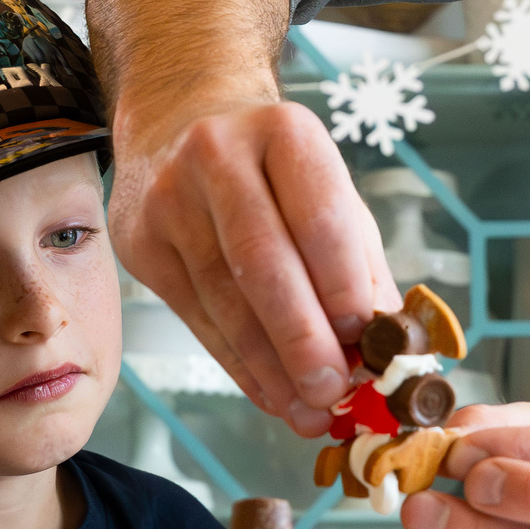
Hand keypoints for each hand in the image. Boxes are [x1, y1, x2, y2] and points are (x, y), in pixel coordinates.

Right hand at [108, 97, 396, 432]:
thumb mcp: (327, 188)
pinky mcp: (141, 243)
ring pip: (223, 298)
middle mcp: (217, 157)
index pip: (319, 216)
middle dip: (301, 337)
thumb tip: (388, 346)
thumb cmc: (270, 164)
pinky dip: (237, 364)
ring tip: (306, 409)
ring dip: (269, 366)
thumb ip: (359, 262)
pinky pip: (196, 317)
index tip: (367, 342)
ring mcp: (169, 200)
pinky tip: (269, 391)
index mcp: (283, 132)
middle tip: (332, 390)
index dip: (343, 286)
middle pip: (263, 261)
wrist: (178, 118)